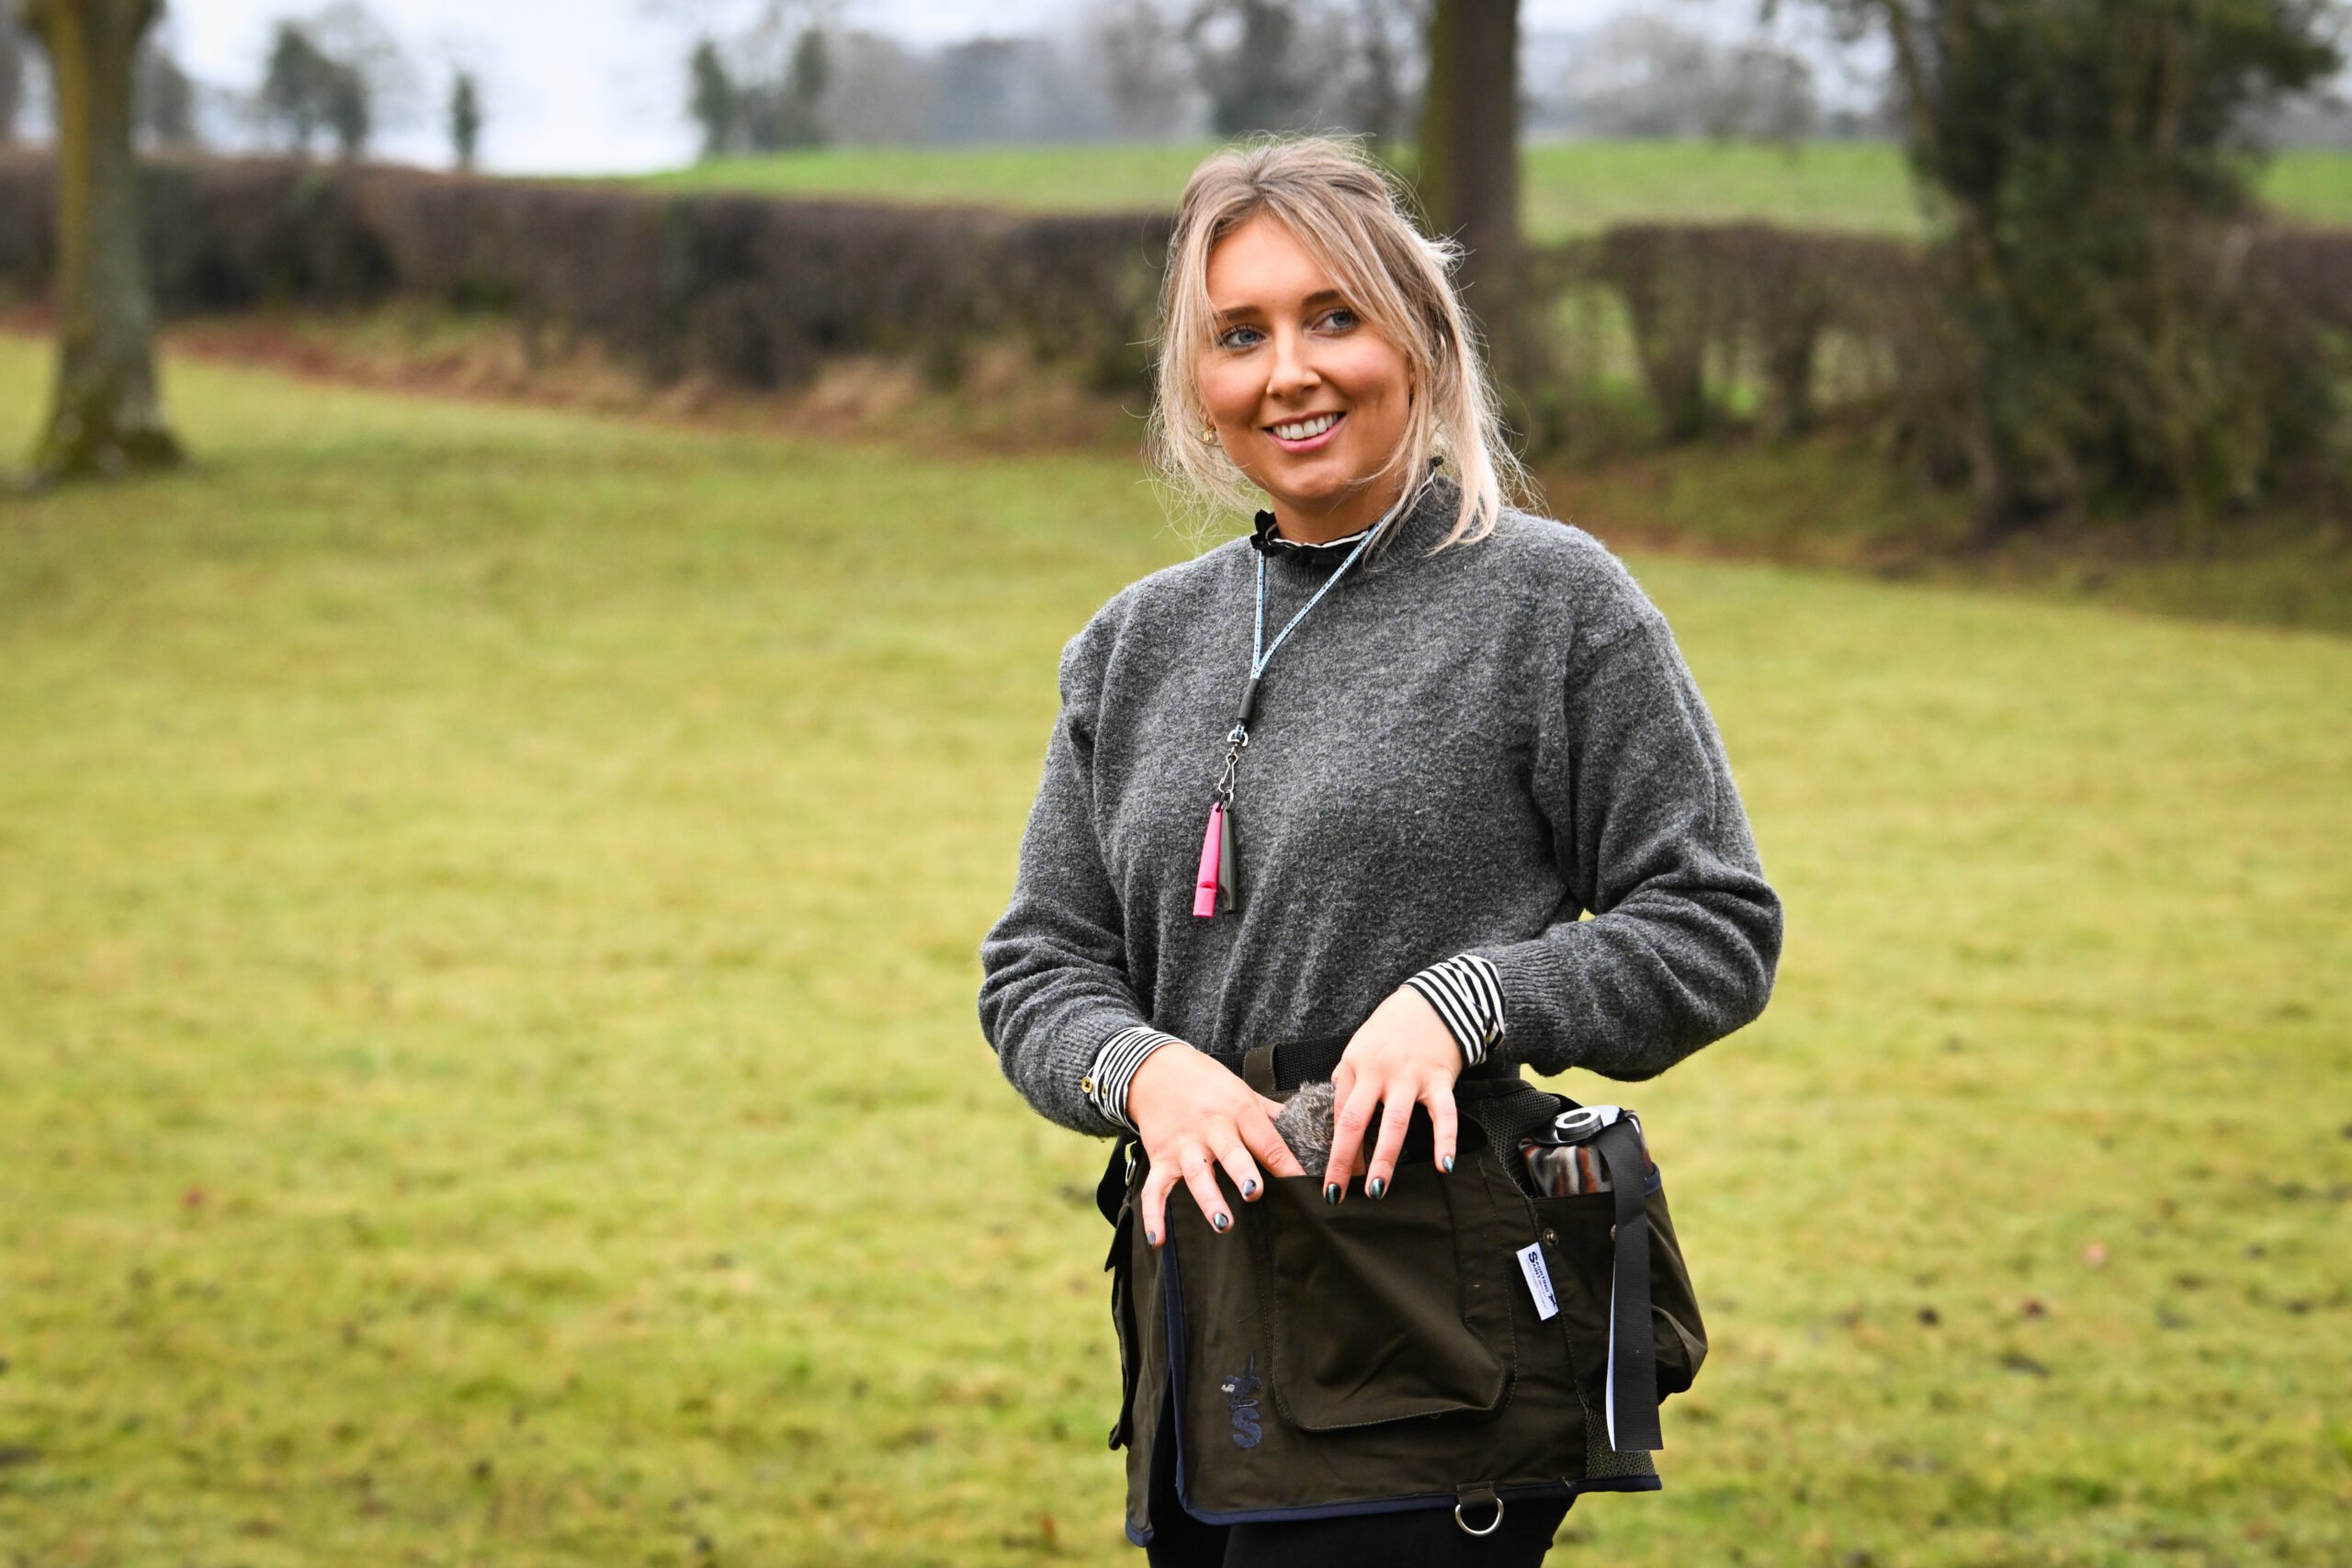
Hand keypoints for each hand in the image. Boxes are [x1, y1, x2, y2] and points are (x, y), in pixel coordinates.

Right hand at [1125, 1042, 1306, 1247]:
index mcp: (1239, 1111)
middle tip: (1255, 1192)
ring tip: (1224, 1223)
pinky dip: (1154, 1215)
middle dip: (1243, 1172)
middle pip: (1231, 1152)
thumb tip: (1311, 1137)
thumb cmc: (1210, 1085)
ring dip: (1209, 1199)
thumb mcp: (1244, 1092)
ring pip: (1197, 1174)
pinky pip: (1154, 1189)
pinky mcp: (1160, 1159)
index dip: (1287, 1164)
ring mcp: (1184, 1145)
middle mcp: (1211, 1128)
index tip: (1306, 1187)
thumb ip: (1273, 1117)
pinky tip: (1159, 1239)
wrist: (1157, 1069)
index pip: (1267, 1140)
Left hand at [1322, 986, 1462, 1201]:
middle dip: (1343, 1161)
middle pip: (1354, 1121)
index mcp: (1354, 1065)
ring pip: (1394, 1123)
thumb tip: (1336, 1114)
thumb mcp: (1359, 1047)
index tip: (1328, 1178)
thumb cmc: (1392, 1028)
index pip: (1338, 1113)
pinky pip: (1443, 1114)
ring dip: (1384, 1159)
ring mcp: (1409, 1076)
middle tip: (1336, 1194)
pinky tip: (1443, 1166)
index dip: (1331, 1148)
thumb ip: (1348, 1078)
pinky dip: (1444, 1140)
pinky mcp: (1439, 1079)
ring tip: (1376, 1189)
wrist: (1433, 1000)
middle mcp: (1377, 1072)